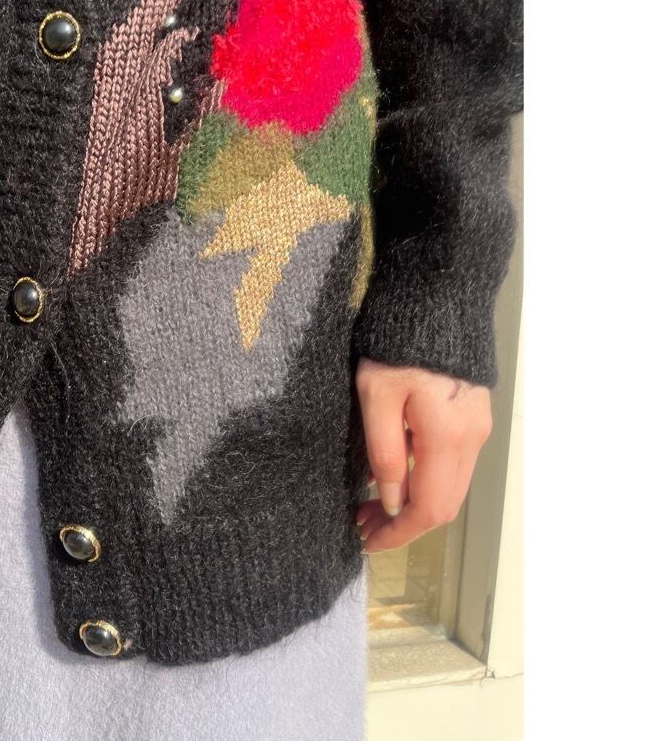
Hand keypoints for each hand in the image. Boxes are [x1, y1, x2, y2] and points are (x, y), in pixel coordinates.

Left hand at [354, 357, 492, 552]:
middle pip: (444, 504)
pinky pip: (454, 464)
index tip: (368, 541)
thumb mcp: (377, 396)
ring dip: (415, 502)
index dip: (399, 533)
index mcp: (448, 438)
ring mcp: (478, 427)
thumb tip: (391, 501)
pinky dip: (426, 480)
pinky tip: (397, 474)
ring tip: (372, 504)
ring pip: (451, 486)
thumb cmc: (397, 345)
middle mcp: (472, 439)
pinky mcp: (474, 415)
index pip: (429, 508)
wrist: (436, 300)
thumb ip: (384, 452)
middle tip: (363, 523)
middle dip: (404, 523)